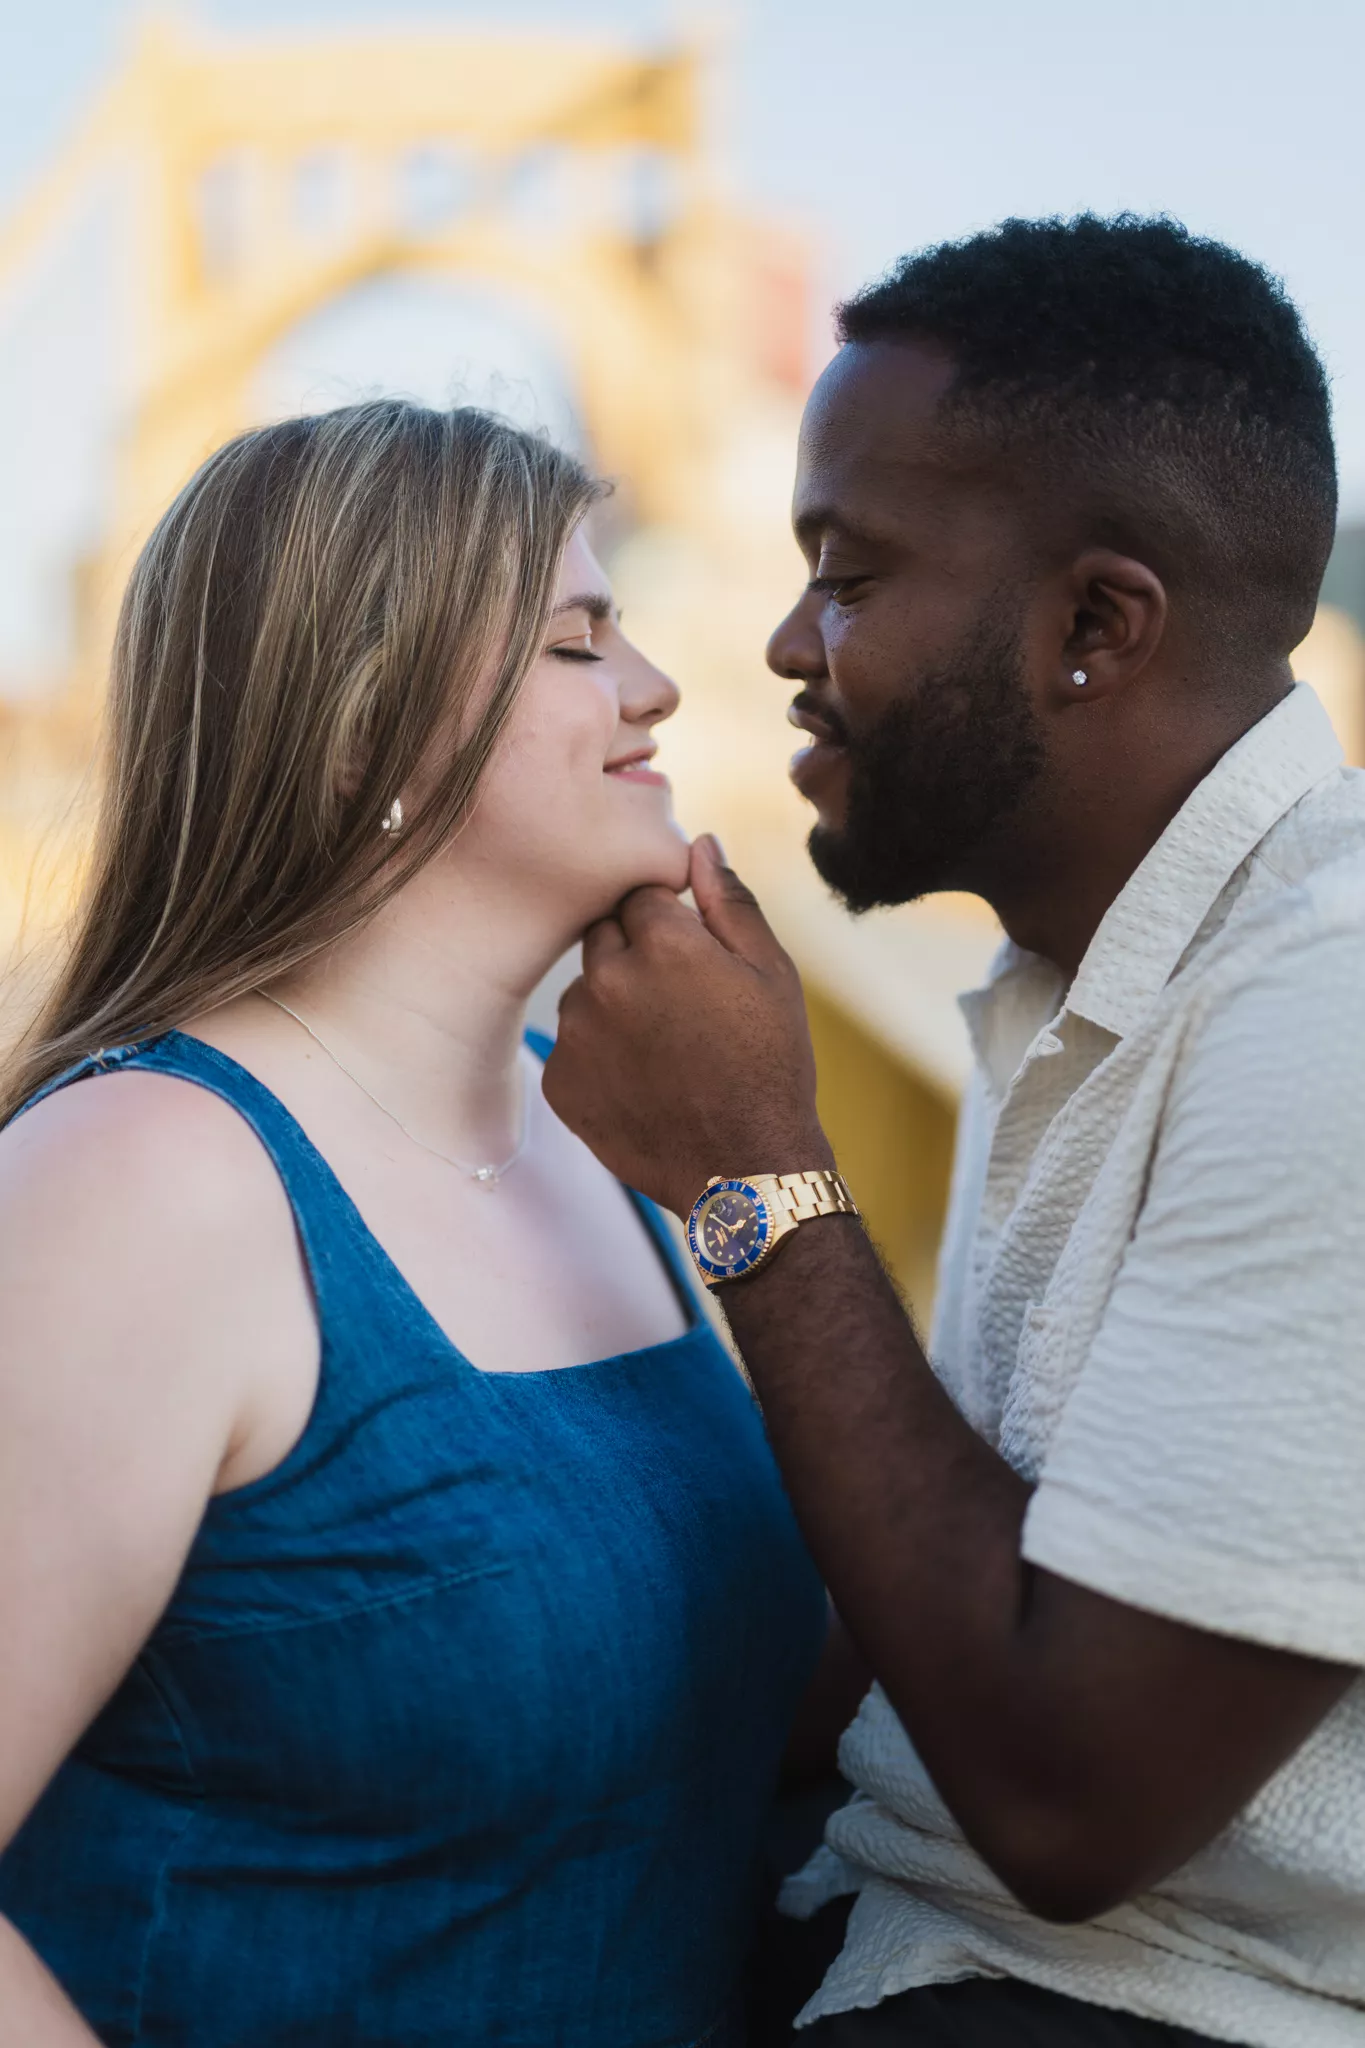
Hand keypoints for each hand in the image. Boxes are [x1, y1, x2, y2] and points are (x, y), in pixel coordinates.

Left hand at [543, 837, 831, 1214]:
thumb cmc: (769, 1066)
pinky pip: (572, 1044)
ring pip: (585, 990)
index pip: (641, 894)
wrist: (743, 1169)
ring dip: (614, 1003)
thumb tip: (700, 843)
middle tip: (683, 1004)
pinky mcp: (560, 1080)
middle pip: (605, 934)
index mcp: (662, 942)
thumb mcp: (771, 973)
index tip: (696, 960)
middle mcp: (606, 979)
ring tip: (665, 1048)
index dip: (671, 922)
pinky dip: (599, 1055)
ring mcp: (576, 1033)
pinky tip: (643, 1080)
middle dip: (637, 954)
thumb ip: (729, 900)